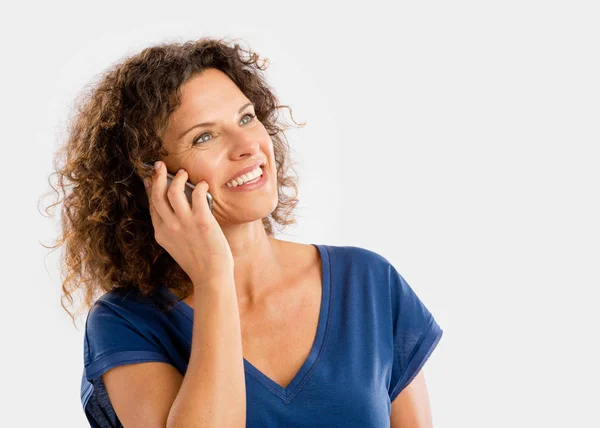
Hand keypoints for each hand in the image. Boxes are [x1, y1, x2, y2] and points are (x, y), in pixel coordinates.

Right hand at [144, 161, 233, 286]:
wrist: (211, 276)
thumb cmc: (198, 262)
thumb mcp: (176, 246)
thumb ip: (173, 229)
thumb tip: (175, 209)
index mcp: (161, 233)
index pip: (152, 205)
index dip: (150, 189)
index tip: (149, 178)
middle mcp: (169, 226)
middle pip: (157, 194)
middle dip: (157, 177)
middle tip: (160, 165)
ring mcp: (184, 223)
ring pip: (173, 191)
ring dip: (177, 178)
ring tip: (183, 173)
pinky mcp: (202, 221)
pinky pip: (197, 195)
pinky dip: (200, 187)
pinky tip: (203, 185)